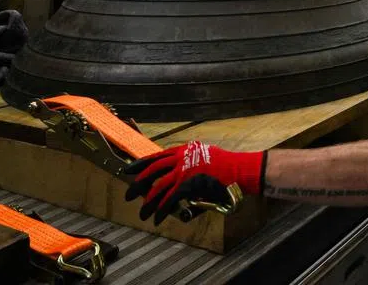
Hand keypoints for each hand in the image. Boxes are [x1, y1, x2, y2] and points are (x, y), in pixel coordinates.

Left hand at [123, 141, 265, 224]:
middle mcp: (182, 158)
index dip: (141, 164)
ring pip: (158, 187)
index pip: (157, 156)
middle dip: (138, 183)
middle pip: (153, 170)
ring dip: (148, 201)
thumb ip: (190, 162)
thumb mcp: (205, 156)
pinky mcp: (189, 184)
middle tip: (128, 194)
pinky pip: (170, 199)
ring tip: (142, 212)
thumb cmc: (227, 165)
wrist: (240, 170)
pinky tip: (157, 217)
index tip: (129, 170)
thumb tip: (179, 175)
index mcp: (185, 150)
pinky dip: (161, 209)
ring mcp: (185, 171)